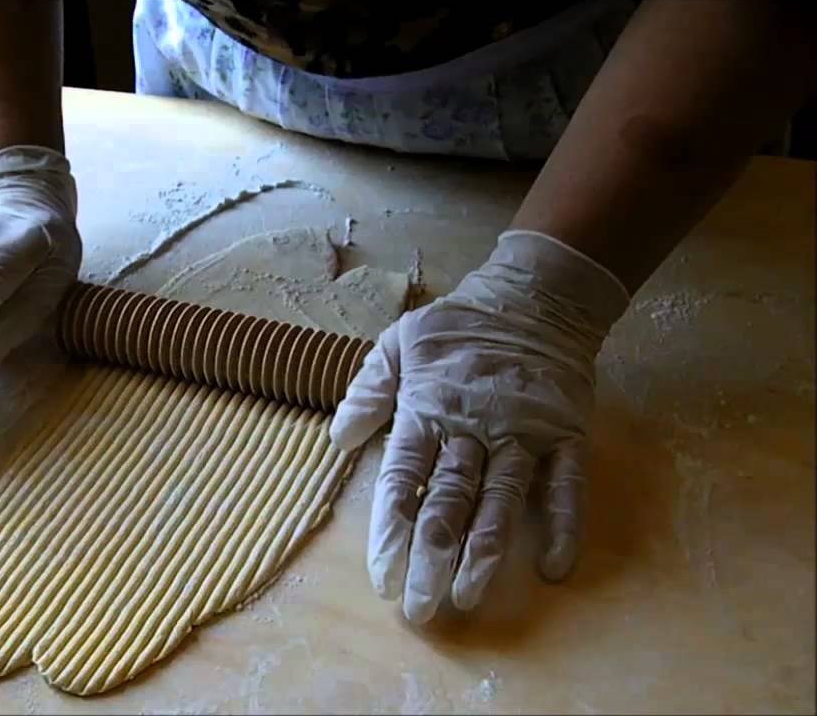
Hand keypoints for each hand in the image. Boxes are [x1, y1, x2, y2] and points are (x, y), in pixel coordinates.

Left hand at [330, 231, 628, 622]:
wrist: (536, 295)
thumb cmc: (458, 326)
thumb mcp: (398, 343)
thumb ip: (369, 391)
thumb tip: (338, 438)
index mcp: (428, 409)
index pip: (403, 478)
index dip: (391, 529)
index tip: (382, 575)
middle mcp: (473, 428)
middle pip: (449, 501)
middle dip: (431, 557)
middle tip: (419, 608)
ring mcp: (523, 434)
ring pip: (502, 501)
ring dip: (486, 552)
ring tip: (468, 595)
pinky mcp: (566, 435)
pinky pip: (566, 486)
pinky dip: (563, 525)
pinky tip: (556, 567)